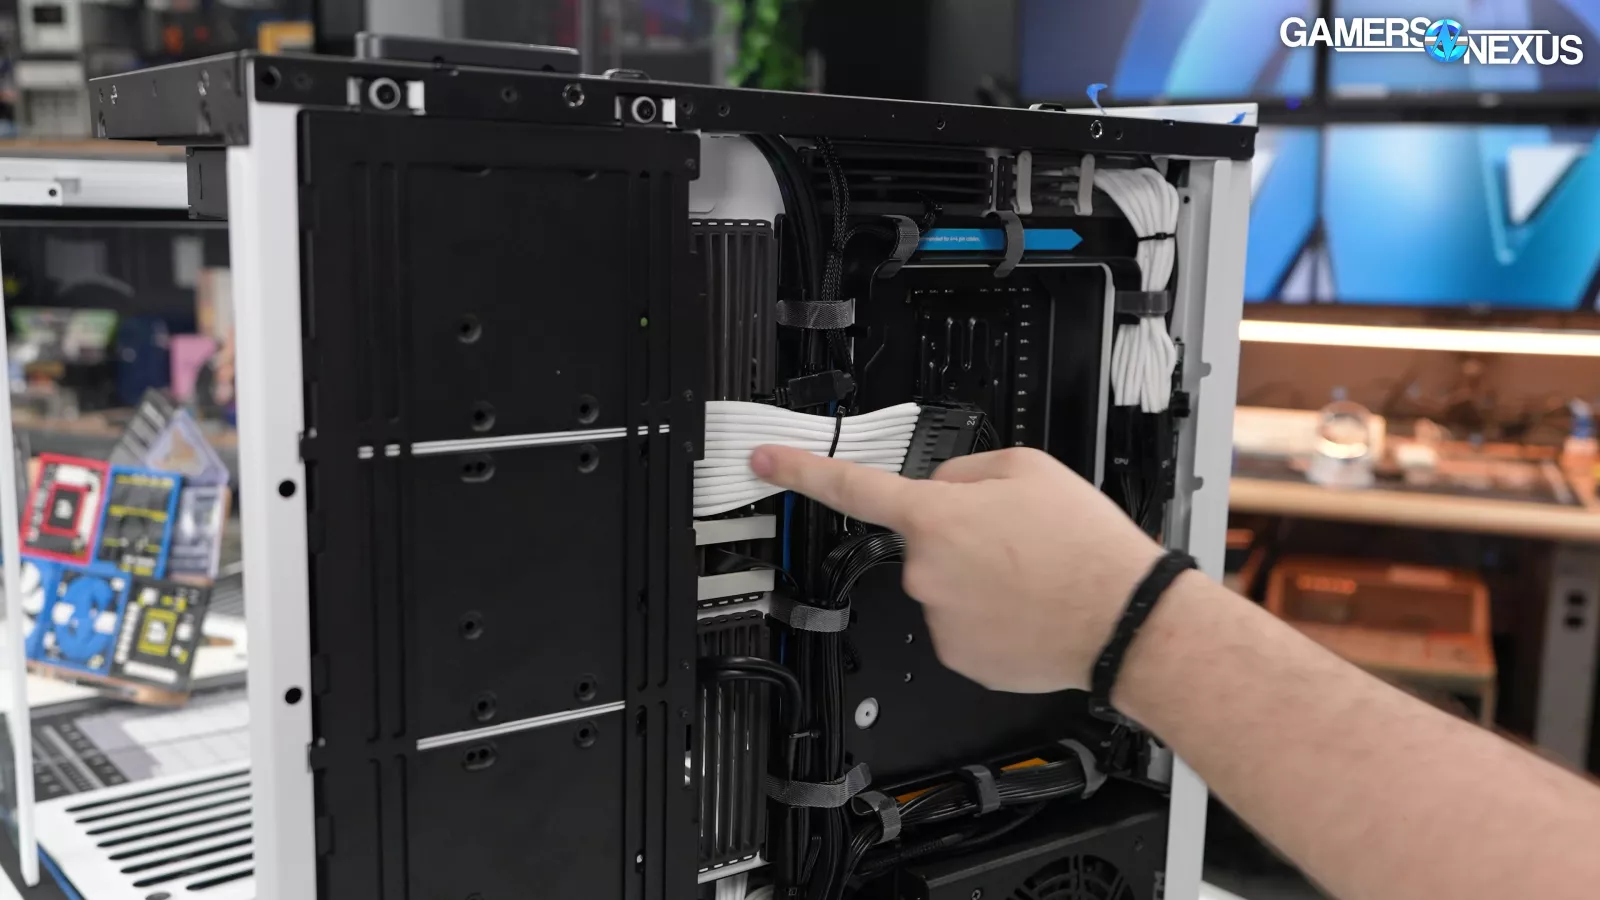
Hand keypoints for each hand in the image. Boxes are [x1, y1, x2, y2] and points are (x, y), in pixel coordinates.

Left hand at [750, 445, 1165, 692]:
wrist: (1125, 620)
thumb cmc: (1084, 547)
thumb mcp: (1030, 469)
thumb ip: (968, 470)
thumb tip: (944, 487)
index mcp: (935, 515)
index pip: (850, 486)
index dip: (799, 469)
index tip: (763, 462)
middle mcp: (925, 570)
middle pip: (924, 541)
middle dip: (959, 536)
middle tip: (1017, 539)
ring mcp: (938, 618)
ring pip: (946, 585)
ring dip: (980, 578)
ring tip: (1034, 576)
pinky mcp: (959, 656)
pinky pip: (963, 624)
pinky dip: (991, 616)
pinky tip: (1029, 609)